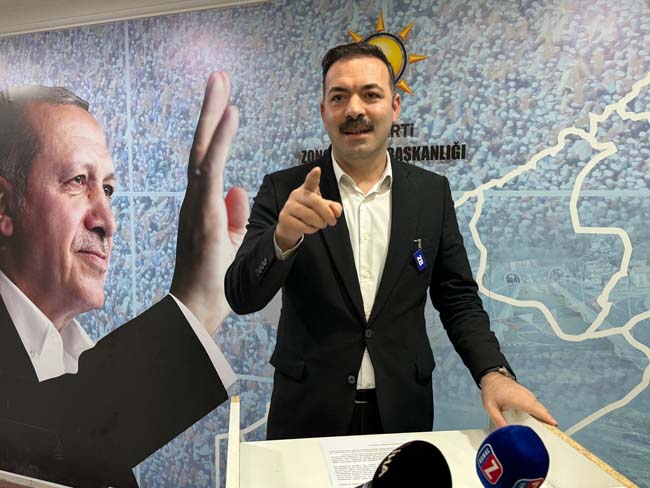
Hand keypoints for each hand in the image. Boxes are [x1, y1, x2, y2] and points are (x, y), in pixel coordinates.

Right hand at [170, 72, 248, 333]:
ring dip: (212, 115)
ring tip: (220, 83)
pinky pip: (210, 171)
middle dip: (210, 110)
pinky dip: (220, 142)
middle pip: (202, 146)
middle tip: (218, 77)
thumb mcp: (229, 241)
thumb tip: (240, 189)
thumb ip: (233, 215)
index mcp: (202, 204)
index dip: (216, 130)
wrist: (197, 309)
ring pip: (203, 151)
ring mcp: (195, 205)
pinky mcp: (202, 214)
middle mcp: (194, 199)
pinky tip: (229, 117)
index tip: (225, 102)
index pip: (209, 159)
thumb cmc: (211, 279)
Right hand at [274, 167, 342, 250]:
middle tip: (333, 221)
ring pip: (310, 216)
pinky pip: (303, 225)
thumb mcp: (323, 209)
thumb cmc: (309, 214)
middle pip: (315, 202)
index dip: (314, 176)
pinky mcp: (284, 218)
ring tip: (321, 224)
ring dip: (320, 223)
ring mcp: (289, 206)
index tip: (317, 170)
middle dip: (327, 213)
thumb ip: (333, 208)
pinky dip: (311, 229)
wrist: (290, 226)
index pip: (310, 181)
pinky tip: (309, 227)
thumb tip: (336, 211)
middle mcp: (296, 195)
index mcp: (306, 189)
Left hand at [480, 372, 557, 427]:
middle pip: (541, 409)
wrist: (492, 377)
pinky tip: (539, 419)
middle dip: (547, 419)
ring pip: (539, 406)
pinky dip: (540, 411)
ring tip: (548, 428)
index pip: (535, 409)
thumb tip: (505, 432)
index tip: (554, 424)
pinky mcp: (527, 394)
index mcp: (518, 399)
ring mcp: (527, 393)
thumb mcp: (490, 407)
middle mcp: (525, 396)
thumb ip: (498, 420)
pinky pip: (536, 403)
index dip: (545, 417)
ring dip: (544, 415)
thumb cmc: (491, 391)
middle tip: (553, 432)